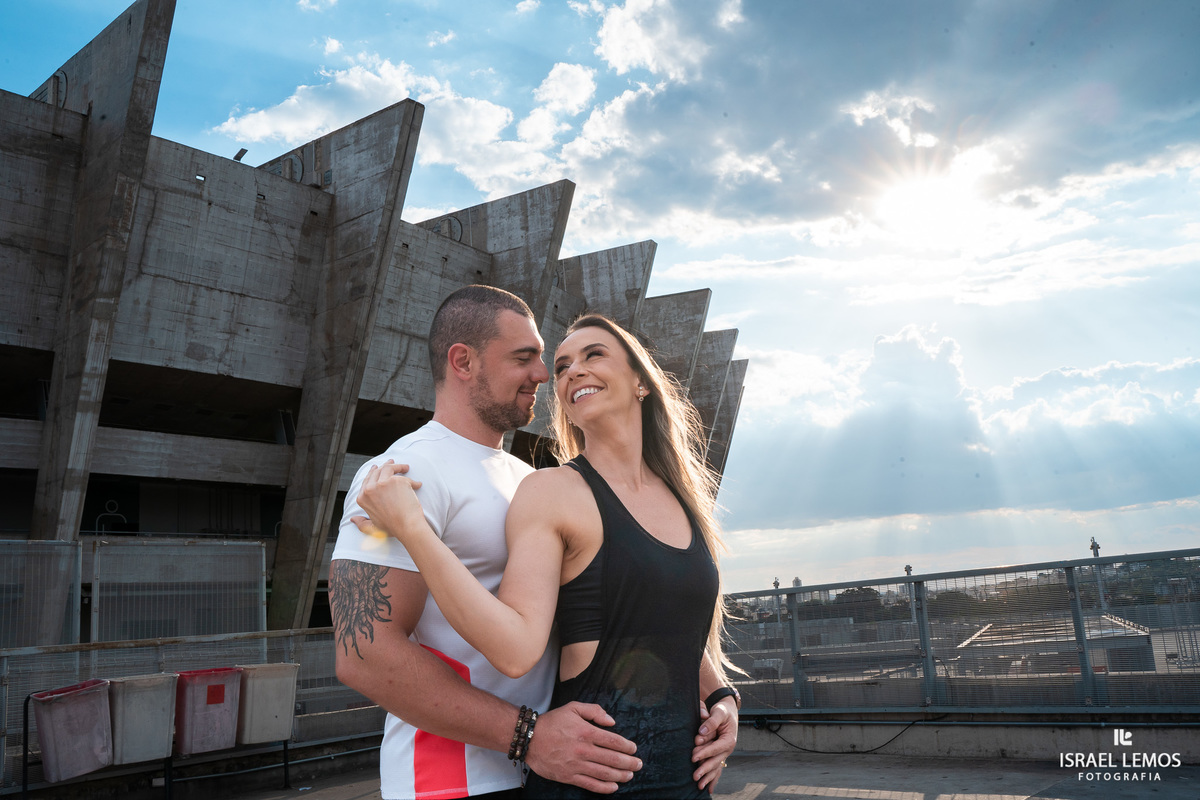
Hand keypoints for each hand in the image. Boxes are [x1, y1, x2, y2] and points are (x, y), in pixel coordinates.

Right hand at [351, 461, 425, 543]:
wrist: (407, 527)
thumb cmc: (392, 528)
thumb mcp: (372, 528)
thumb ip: (362, 523)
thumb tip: (352, 519)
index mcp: (362, 498)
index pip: (366, 480)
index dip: (372, 473)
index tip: (377, 469)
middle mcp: (370, 489)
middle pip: (377, 472)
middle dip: (384, 466)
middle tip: (391, 463)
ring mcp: (382, 483)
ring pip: (388, 468)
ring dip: (397, 466)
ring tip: (405, 467)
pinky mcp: (396, 481)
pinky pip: (404, 476)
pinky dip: (412, 481)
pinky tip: (417, 484)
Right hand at [524, 702, 640, 793]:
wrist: (529, 739)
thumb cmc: (552, 722)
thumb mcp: (573, 707)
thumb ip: (595, 711)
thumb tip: (612, 721)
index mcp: (586, 732)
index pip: (613, 741)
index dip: (627, 747)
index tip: (634, 749)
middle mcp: (583, 750)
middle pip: (613, 759)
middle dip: (629, 763)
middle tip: (639, 764)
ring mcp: (576, 765)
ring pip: (604, 773)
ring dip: (620, 775)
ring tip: (630, 775)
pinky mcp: (569, 776)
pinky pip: (590, 784)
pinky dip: (604, 787)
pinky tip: (614, 787)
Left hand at [692, 697, 736, 790]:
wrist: (728, 712)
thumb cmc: (723, 711)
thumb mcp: (719, 712)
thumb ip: (711, 721)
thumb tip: (701, 732)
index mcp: (729, 739)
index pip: (716, 748)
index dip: (705, 752)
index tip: (693, 757)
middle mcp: (728, 748)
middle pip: (716, 760)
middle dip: (705, 769)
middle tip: (695, 776)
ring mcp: (724, 753)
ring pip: (716, 767)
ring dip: (708, 777)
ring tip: (699, 786)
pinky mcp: (719, 755)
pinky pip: (716, 768)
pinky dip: (713, 778)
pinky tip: (709, 789)